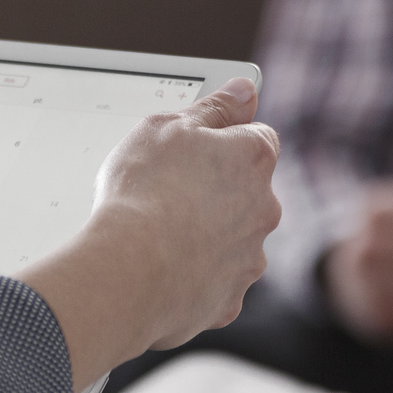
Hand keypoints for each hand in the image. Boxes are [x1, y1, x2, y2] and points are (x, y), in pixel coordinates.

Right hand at [20, 77, 281, 391]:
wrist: (128, 272)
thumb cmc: (144, 193)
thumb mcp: (168, 127)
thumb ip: (214, 108)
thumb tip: (245, 90)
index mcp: (254, 159)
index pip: (256, 137)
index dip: (225, 139)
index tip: (200, 144)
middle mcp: (264, 209)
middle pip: (245, 191)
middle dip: (215, 190)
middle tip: (168, 192)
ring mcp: (249, 258)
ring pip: (231, 240)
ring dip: (206, 236)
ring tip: (158, 236)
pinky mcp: (229, 301)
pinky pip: (214, 283)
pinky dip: (194, 279)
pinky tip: (162, 271)